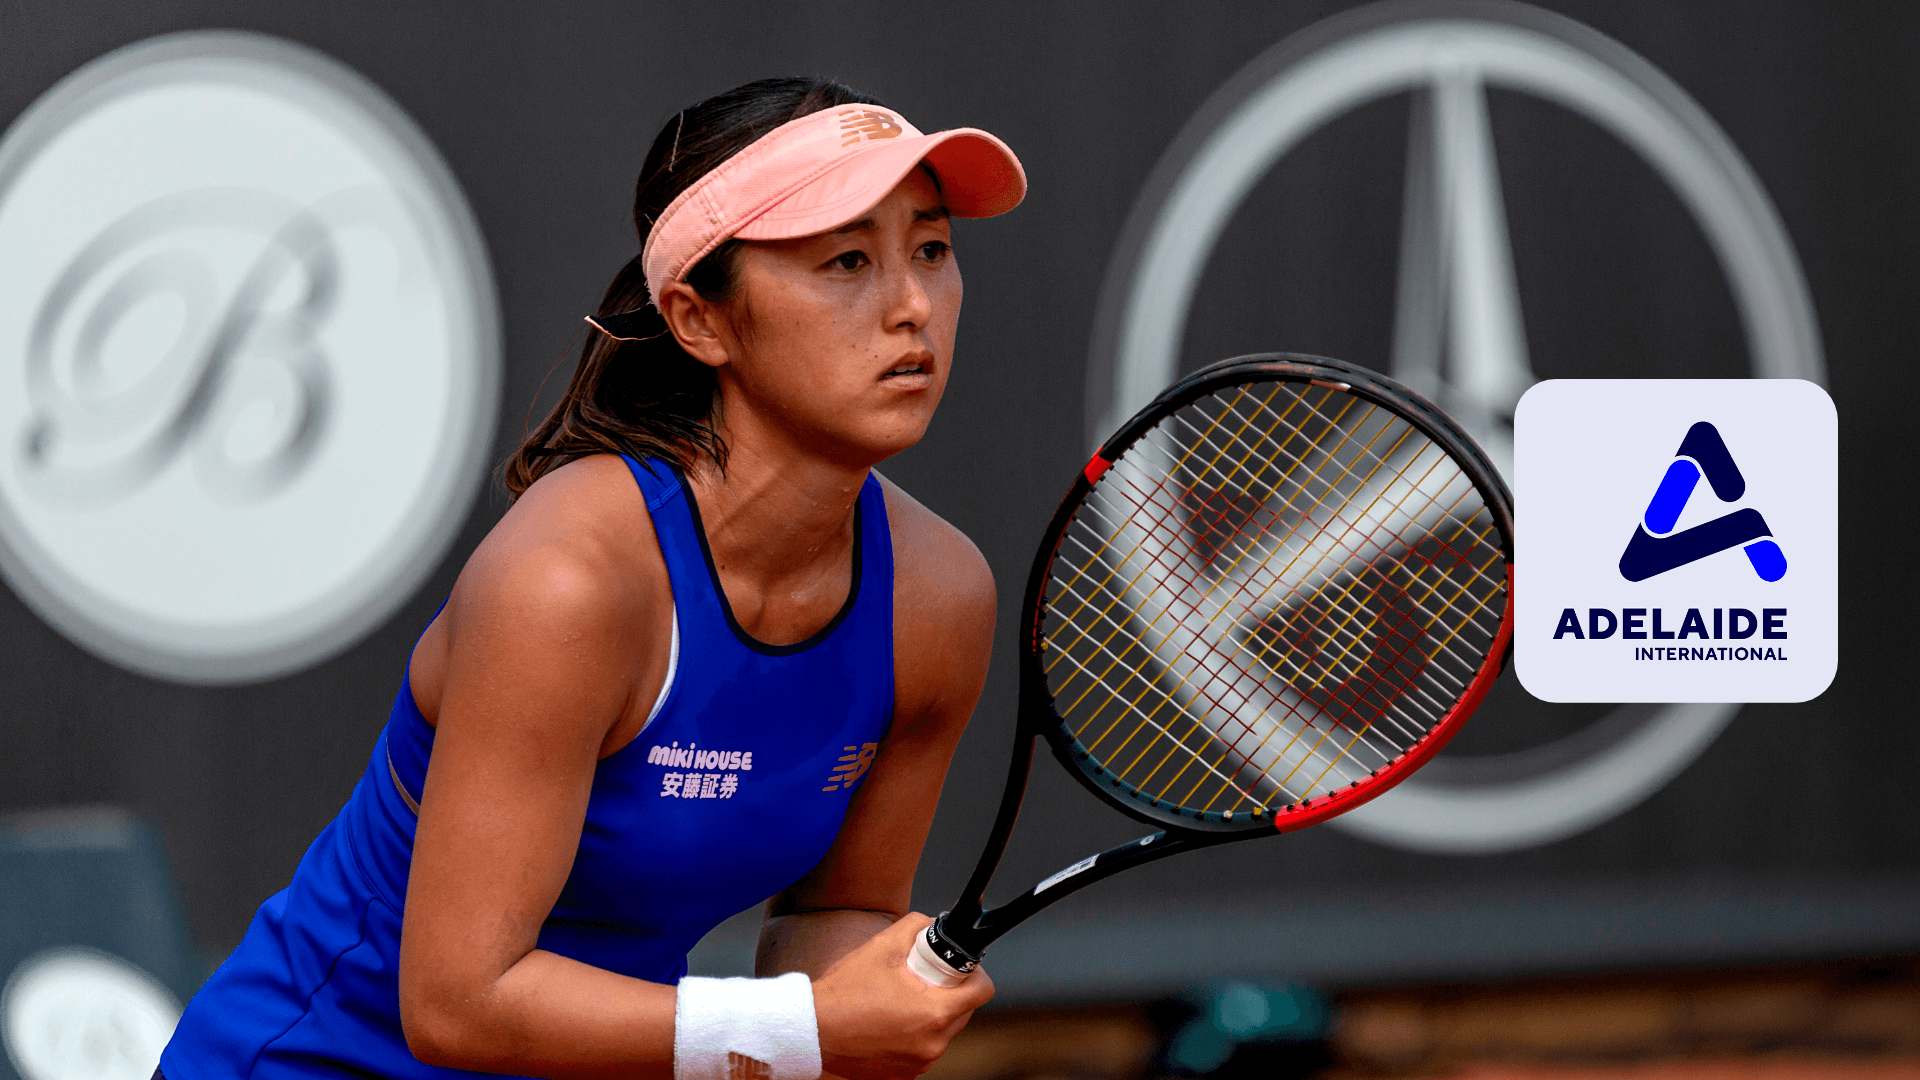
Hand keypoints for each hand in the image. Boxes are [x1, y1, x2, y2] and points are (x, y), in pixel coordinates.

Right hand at [810, 913, 993, 1078]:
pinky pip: (923, 1048)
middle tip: (924, 978)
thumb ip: (915, 927)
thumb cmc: (844, 991)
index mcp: (933, 1013)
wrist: (810, 1031)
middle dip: (951, 991)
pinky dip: (915, 1034)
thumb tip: (934, 924)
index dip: (974, 972)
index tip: (958, 966)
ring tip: (902, 1000)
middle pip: (964, 1011)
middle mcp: (932, 1044)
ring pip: (944, 1031)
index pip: (982, 991)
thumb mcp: (882, 946)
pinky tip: (890, 1020)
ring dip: (932, 1014)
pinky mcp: (903, 1075)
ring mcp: (918, 1063)